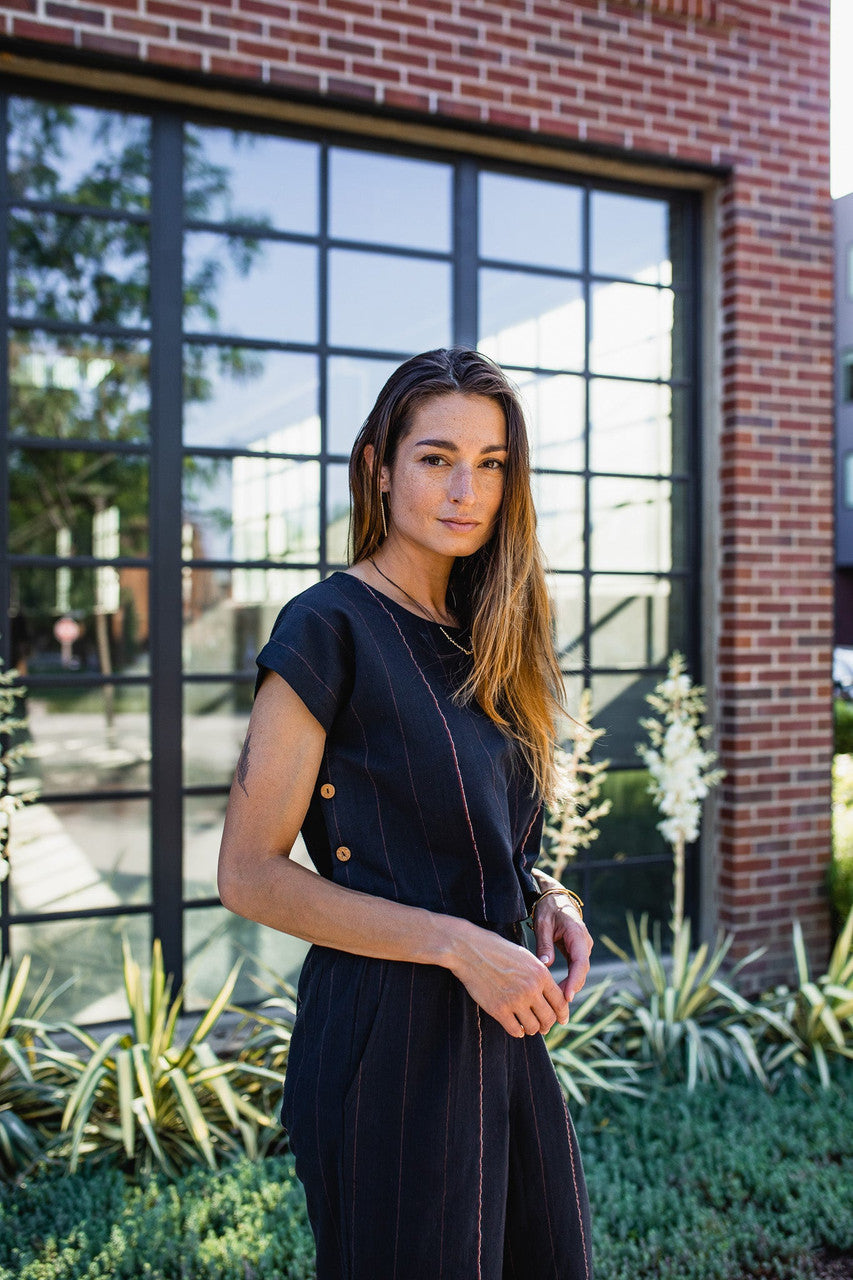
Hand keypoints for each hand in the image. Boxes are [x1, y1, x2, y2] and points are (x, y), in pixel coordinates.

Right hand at [445, 920, 569, 1037]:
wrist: (470, 949)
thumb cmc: (497, 950)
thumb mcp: (525, 957)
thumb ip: (539, 975)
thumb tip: (549, 995)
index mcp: (541, 974)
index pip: (560, 1002)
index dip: (562, 1014)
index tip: (561, 1020)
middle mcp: (531, 988)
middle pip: (549, 1018)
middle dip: (547, 1024)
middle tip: (543, 1026)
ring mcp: (515, 1000)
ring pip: (533, 1027)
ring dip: (531, 1029)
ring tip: (527, 1025)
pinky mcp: (498, 1009)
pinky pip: (515, 1030)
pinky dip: (517, 1031)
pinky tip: (515, 1026)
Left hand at [532, 893, 592, 1002]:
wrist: (555, 897)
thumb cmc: (548, 908)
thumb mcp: (543, 924)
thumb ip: (544, 944)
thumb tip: (545, 965)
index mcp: (577, 934)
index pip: (580, 962)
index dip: (574, 980)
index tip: (567, 996)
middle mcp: (584, 942)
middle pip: (581, 970)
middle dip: (572, 988)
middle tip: (559, 1008)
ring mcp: (582, 947)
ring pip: (579, 971)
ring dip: (570, 986)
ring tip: (557, 1005)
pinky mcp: (577, 951)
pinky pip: (575, 968)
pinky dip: (569, 980)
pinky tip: (558, 993)